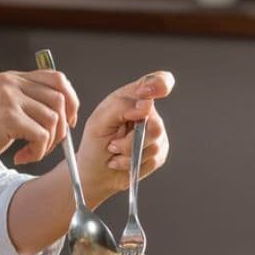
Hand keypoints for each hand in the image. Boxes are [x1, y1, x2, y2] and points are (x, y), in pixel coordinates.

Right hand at [0, 70, 79, 171]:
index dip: (70, 99)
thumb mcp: (3, 108)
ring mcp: (9, 98)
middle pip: (59, 99)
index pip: (56, 77)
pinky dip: (38, 152)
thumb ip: (28, 101)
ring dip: (48, 143)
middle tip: (50, 144)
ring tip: (31, 152)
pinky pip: (42, 136)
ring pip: (53, 119)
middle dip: (62, 126)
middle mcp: (10, 82)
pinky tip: (21, 157)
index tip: (69, 121)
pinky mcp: (8, 117)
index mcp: (11, 77)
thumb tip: (67, 110)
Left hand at [74, 71, 173, 202]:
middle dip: (130, 141)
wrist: (95, 172)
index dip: (160, 85)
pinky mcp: (159, 152)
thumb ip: (120, 107)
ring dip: (128, 154)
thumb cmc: (94, 143)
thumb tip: (146, 105)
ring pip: (154, 144)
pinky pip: (154, 159)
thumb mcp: (98, 122)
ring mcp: (156, 132)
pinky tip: (121, 162)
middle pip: (155, 124)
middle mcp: (147, 113)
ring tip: (114, 153)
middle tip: (112, 144)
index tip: (148, 96)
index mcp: (132, 97)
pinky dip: (133, 164)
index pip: (157, 82)